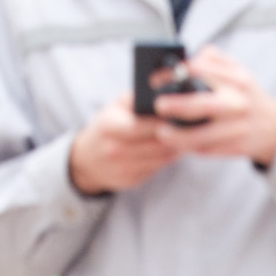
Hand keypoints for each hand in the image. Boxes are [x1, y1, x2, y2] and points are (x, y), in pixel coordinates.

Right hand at [68, 94, 184, 194]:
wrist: (87, 159)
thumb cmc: (108, 126)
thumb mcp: (115, 107)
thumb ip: (137, 99)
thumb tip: (164, 94)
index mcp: (109, 126)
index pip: (141, 126)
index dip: (162, 121)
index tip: (178, 114)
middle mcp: (113, 150)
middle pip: (156, 145)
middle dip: (175, 136)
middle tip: (188, 127)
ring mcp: (121, 168)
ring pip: (161, 159)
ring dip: (175, 148)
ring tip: (183, 137)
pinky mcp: (130, 181)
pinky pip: (157, 169)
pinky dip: (166, 159)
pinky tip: (169, 149)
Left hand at [155, 45, 275, 166]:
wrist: (273, 126)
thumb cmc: (245, 94)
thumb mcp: (236, 70)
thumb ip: (213, 58)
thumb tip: (186, 57)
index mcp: (236, 79)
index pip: (199, 71)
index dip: (173, 74)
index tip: (155, 80)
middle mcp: (238, 103)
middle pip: (202, 104)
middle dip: (177, 105)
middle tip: (158, 106)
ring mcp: (237, 128)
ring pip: (202, 136)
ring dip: (178, 136)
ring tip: (161, 133)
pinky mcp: (235, 147)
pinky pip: (207, 150)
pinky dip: (189, 147)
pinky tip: (177, 143)